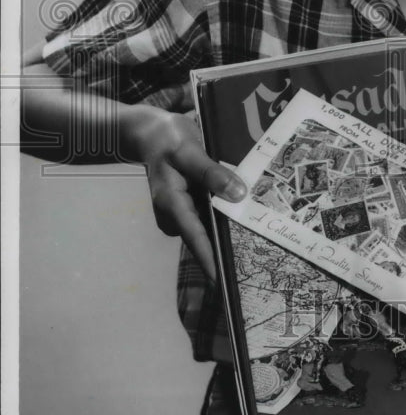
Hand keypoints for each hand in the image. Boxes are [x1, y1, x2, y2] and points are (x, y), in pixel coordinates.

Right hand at [123, 105, 246, 280]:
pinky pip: (205, 217)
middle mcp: (173, 213)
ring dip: (222, 235)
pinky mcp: (185, 206)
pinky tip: (237, 216)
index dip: (208, 259)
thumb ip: (212, 172)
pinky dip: (219, 218)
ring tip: (248, 246)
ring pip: (205, 228)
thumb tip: (238, 193)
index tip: (220, 281)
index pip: (194, 236)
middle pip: (201, 237)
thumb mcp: (189, 150)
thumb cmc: (167, 139)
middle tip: (245, 269)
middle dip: (221, 251)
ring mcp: (178, 211)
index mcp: (171, 202)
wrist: (148, 133)